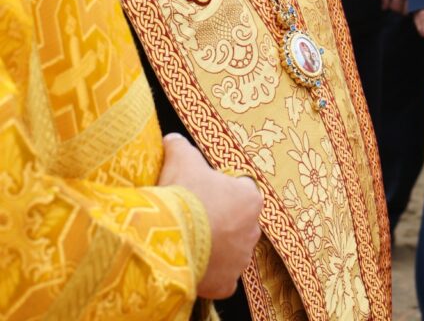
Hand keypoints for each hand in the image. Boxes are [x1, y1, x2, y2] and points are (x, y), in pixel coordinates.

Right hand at [159, 133, 262, 298]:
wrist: (169, 235)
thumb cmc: (183, 193)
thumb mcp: (180, 157)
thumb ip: (180, 146)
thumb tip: (173, 140)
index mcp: (250, 198)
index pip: (242, 189)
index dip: (222, 189)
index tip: (204, 190)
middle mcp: (252, 230)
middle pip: (238, 221)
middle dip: (221, 219)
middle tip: (195, 216)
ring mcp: (240, 259)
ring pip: (231, 250)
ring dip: (216, 246)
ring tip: (190, 239)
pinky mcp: (226, 283)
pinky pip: (221, 276)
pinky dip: (209, 271)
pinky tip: (192, 261)